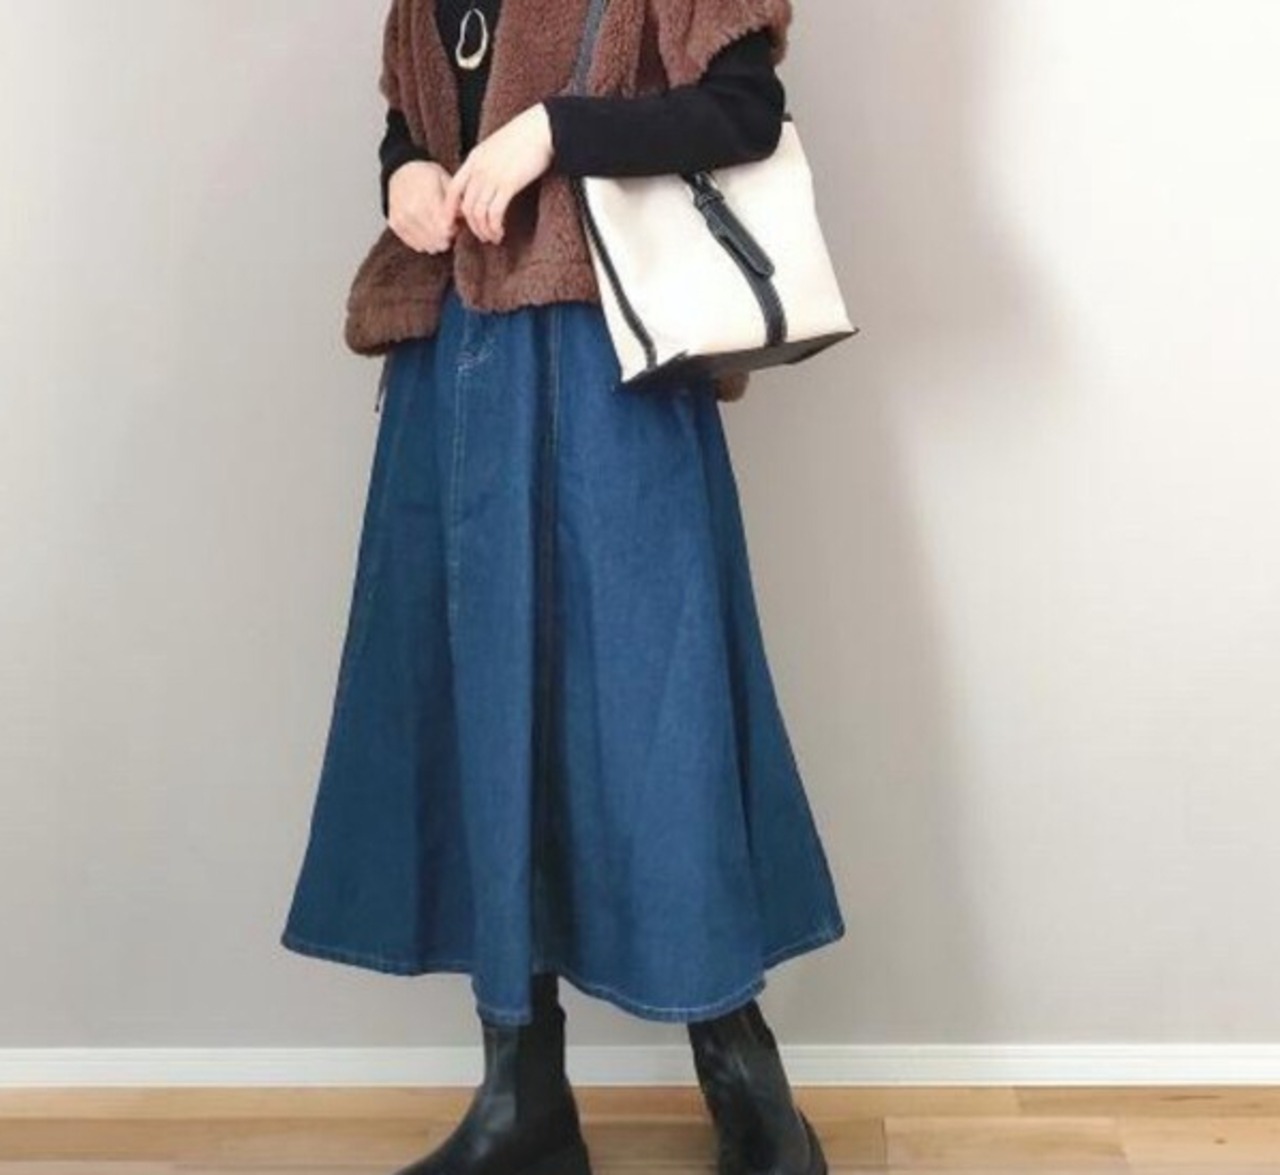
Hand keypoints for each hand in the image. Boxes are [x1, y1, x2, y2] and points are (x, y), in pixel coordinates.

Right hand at [387, 160, 457, 253]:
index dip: (453, 230)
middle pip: (437, 239)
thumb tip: (465, 219)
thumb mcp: (446, 181)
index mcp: (427, 197)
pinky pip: (416, 245)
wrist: (402, 171)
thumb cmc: (428, 177)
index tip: (455, 225)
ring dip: (436, 242)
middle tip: (449, 229)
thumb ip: (456, 201)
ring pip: (427, 245)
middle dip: (447, 238)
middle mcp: (412, 210)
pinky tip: (427, 231)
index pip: (445, 228)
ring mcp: (402, 219)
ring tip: (438, 229)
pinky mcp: (395, 225)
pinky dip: (425, 242)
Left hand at [442, 103, 553, 243]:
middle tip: (482, 236)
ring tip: (493, 237)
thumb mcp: (496, 147)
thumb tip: (485, 182)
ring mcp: (492, 177)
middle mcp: (479, 169)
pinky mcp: (508, 184)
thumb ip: (486, 163)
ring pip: (479, 213)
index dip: (450, 210)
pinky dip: (495, 226)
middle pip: (466, 206)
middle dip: (472, 226)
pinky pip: (494, 213)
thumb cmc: (524, 137)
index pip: (453, 189)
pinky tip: (501, 231)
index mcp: (474, 158)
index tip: (454, 224)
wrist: (542, 128)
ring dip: (484, 230)